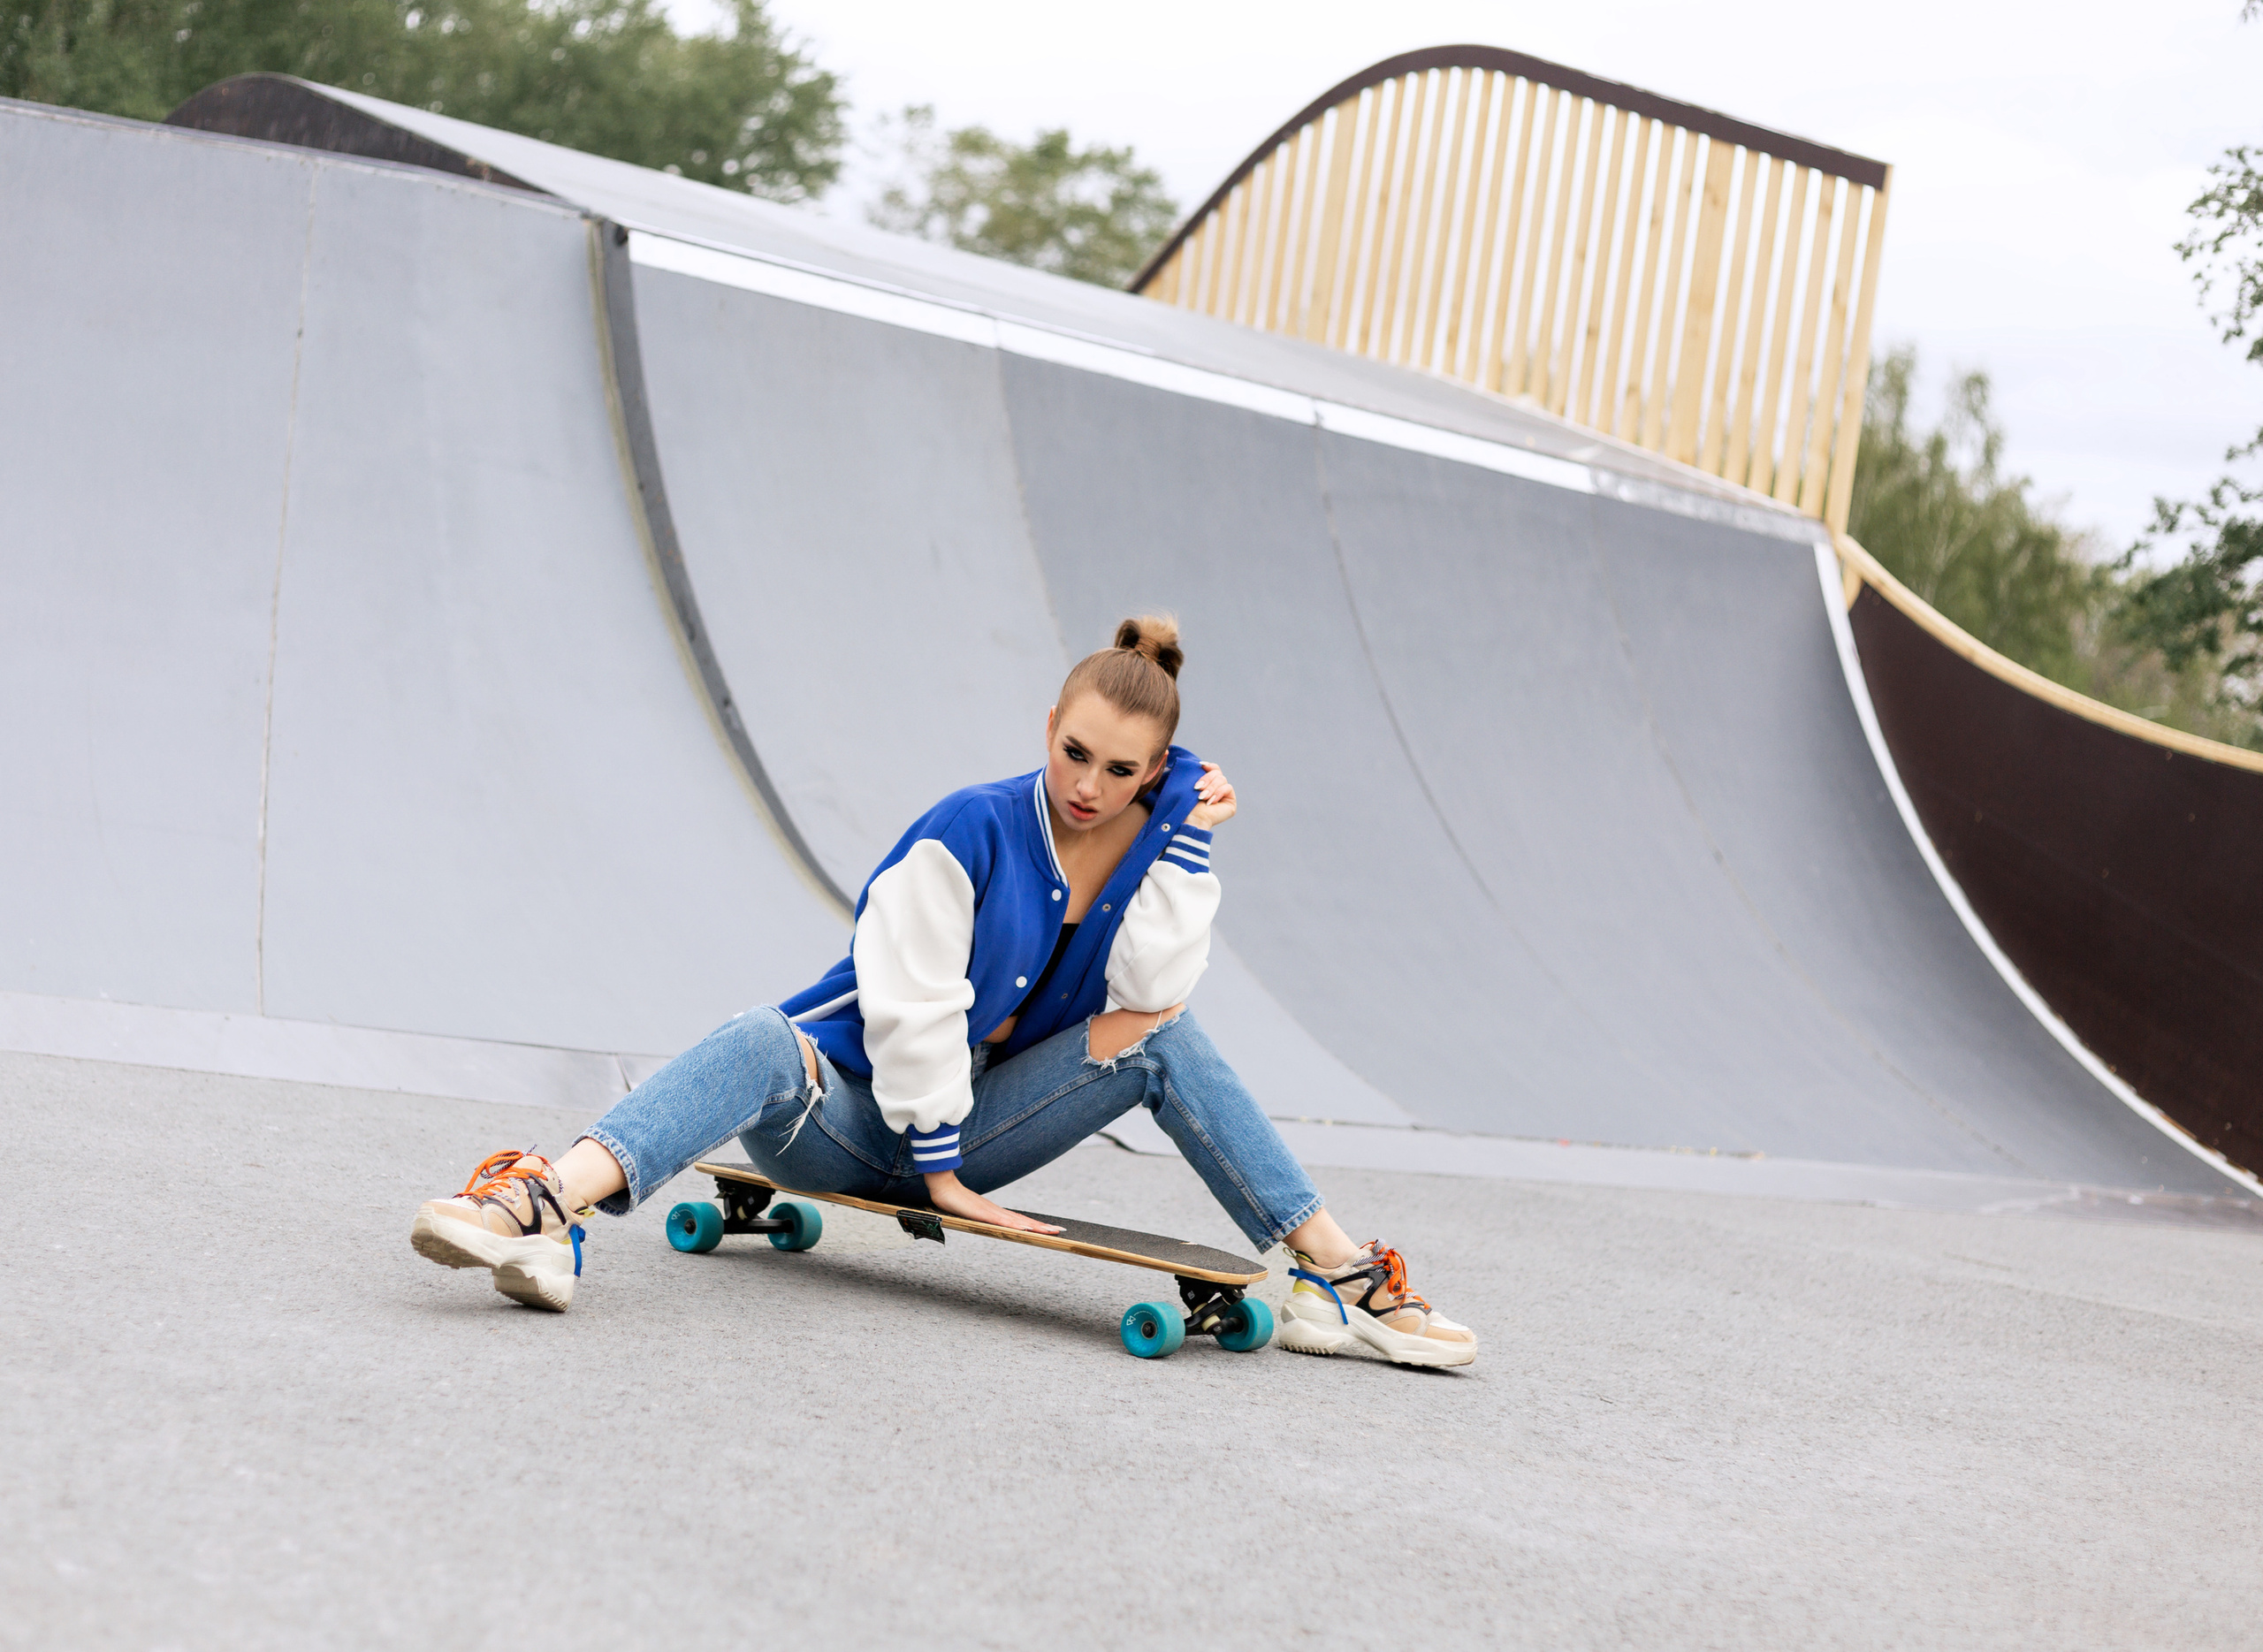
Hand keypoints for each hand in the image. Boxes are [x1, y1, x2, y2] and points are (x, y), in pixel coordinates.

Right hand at [923, 1170, 1063, 1234]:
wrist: (942, 1184)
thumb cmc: (953, 1199)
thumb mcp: (970, 1213)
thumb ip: (979, 1218)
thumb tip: (987, 1224)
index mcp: (995, 1212)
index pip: (1019, 1220)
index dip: (1035, 1225)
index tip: (1049, 1229)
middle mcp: (996, 1211)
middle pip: (1023, 1220)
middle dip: (1041, 1226)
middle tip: (1059, 1231)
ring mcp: (990, 1211)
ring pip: (1016, 1221)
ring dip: (1033, 1226)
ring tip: (1048, 1231)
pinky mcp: (982, 1212)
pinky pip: (1001, 1220)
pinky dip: (1014, 1225)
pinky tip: (1024, 1229)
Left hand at [1185, 761, 1236, 829]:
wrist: (1190, 819)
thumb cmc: (1185, 804)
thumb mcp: (1190, 784)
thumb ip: (1197, 773)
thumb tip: (1201, 763)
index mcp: (1208, 785)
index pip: (1214, 769)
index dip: (1209, 766)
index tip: (1200, 765)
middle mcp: (1217, 790)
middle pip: (1218, 773)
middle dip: (1207, 779)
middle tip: (1197, 788)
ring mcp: (1224, 796)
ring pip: (1222, 779)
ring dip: (1211, 788)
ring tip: (1202, 797)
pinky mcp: (1230, 803)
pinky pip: (1228, 787)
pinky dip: (1218, 793)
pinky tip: (1210, 802)